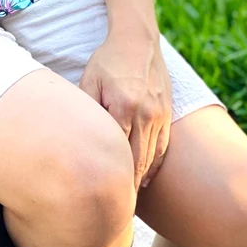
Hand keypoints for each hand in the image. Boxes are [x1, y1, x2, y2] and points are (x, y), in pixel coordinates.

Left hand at [79, 31, 171, 188]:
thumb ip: (87, 109)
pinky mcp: (167, 113)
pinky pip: (163, 146)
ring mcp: (160, 114)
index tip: (101, 193)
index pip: (118, 151)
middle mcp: (146, 113)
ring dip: (141, 178)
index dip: (111, 175)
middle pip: (138, 160)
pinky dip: (154, 164)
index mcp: (124, 106)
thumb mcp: (88, 80)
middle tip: (114, 205)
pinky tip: (143, 176)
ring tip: (127, 197)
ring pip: (152, 157)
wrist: (136, 41)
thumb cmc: (106, 61)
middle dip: (127, 185)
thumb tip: (78, 137)